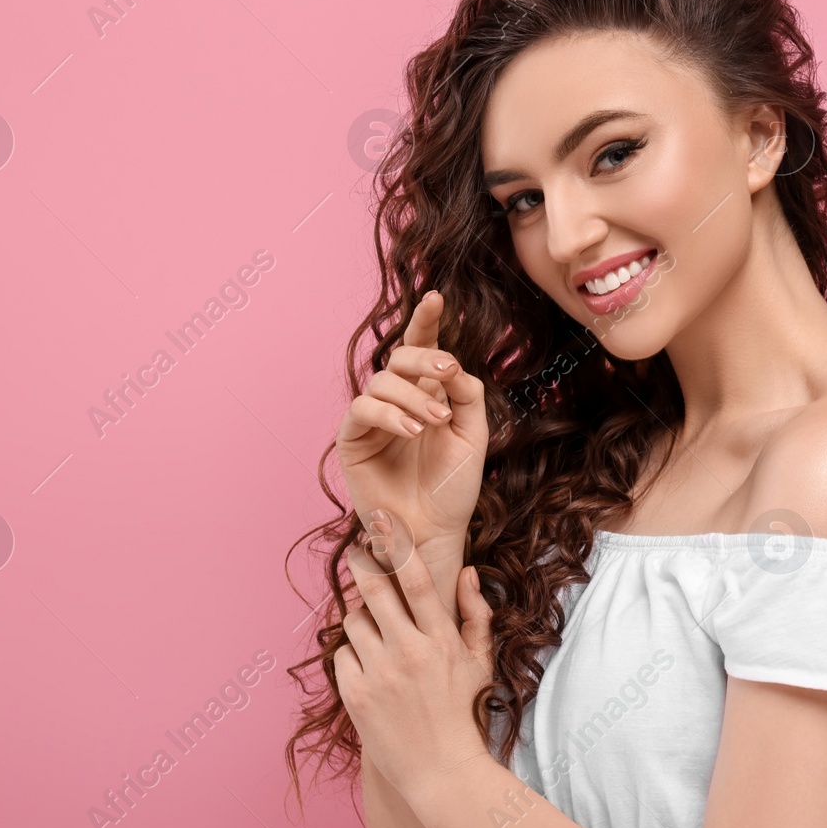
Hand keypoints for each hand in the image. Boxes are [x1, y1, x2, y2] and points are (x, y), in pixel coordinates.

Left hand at [335, 516, 495, 797]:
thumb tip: (467, 571)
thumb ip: (476, 613)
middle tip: (356, 551)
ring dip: (361, 617)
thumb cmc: (464, 712)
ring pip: (354, 620)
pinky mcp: (355, 695)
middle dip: (360, 562)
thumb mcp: (480, 661)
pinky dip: (352, 654)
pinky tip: (369, 668)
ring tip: (376, 632)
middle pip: (374, 588)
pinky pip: (342, 655)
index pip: (417, 579)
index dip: (397, 544)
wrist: (442, 772)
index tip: (382, 522)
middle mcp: (408, 651)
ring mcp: (379, 674)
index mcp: (440, 639)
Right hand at [336, 290, 487, 555]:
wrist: (435, 530)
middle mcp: (397, 399)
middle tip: (449, 375)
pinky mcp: (352, 439)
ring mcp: (372, 418)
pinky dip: (391, 414)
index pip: (422, 348)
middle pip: (401, 357)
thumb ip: (467, 395)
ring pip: (382, 380)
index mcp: (427, 393)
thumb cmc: (454, 486)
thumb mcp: (473, 435)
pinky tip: (414, 429)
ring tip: (436, 421)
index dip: (425, 321)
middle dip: (426, 359)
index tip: (436, 297)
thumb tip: (453, 367)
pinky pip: (363, 409)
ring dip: (412, 395)